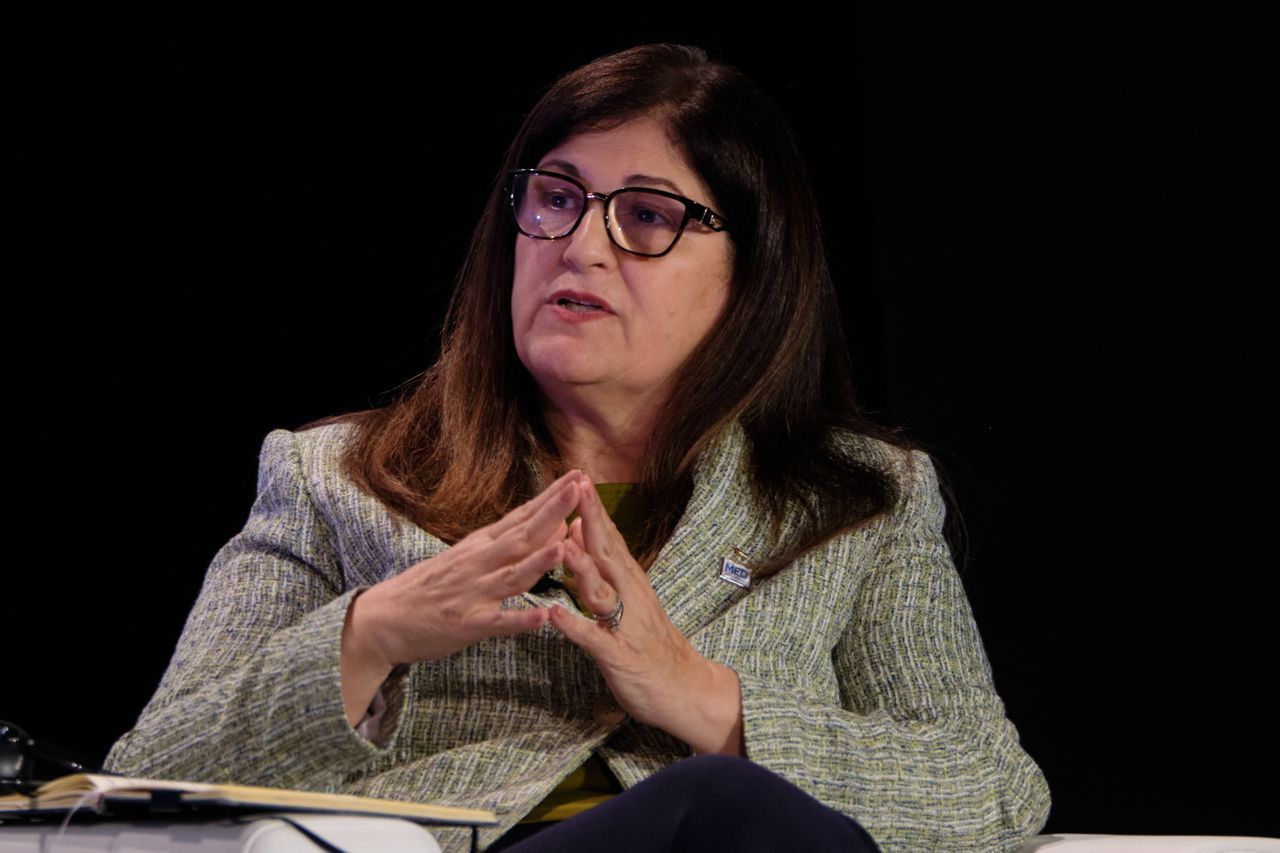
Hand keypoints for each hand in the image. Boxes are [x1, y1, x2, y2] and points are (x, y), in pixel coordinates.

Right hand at [346, 470, 582, 678]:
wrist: (383, 618)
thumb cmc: (430, 587)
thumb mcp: (466, 555)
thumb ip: (505, 543)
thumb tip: (549, 525)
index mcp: (480, 545)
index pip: (521, 515)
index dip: (550, 497)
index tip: (577, 476)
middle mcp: (479, 563)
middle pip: (522, 535)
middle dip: (553, 512)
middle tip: (580, 490)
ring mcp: (473, 593)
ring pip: (512, 575)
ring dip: (539, 561)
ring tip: (564, 547)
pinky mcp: (467, 624)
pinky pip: (498, 622)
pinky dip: (520, 619)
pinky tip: (543, 618)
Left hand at [548, 477, 743, 755]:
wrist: (688, 690)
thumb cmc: (653, 644)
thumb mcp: (630, 598)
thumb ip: (604, 566)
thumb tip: (576, 529)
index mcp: (632, 583)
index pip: (611, 538)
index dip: (594, 509)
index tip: (578, 478)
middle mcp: (631, 598)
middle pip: (608, 553)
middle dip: (590, 521)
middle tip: (575, 489)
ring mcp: (626, 626)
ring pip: (602, 592)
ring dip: (581, 568)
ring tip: (561, 546)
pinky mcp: (620, 657)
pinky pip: (594, 640)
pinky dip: (574, 627)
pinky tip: (553, 616)